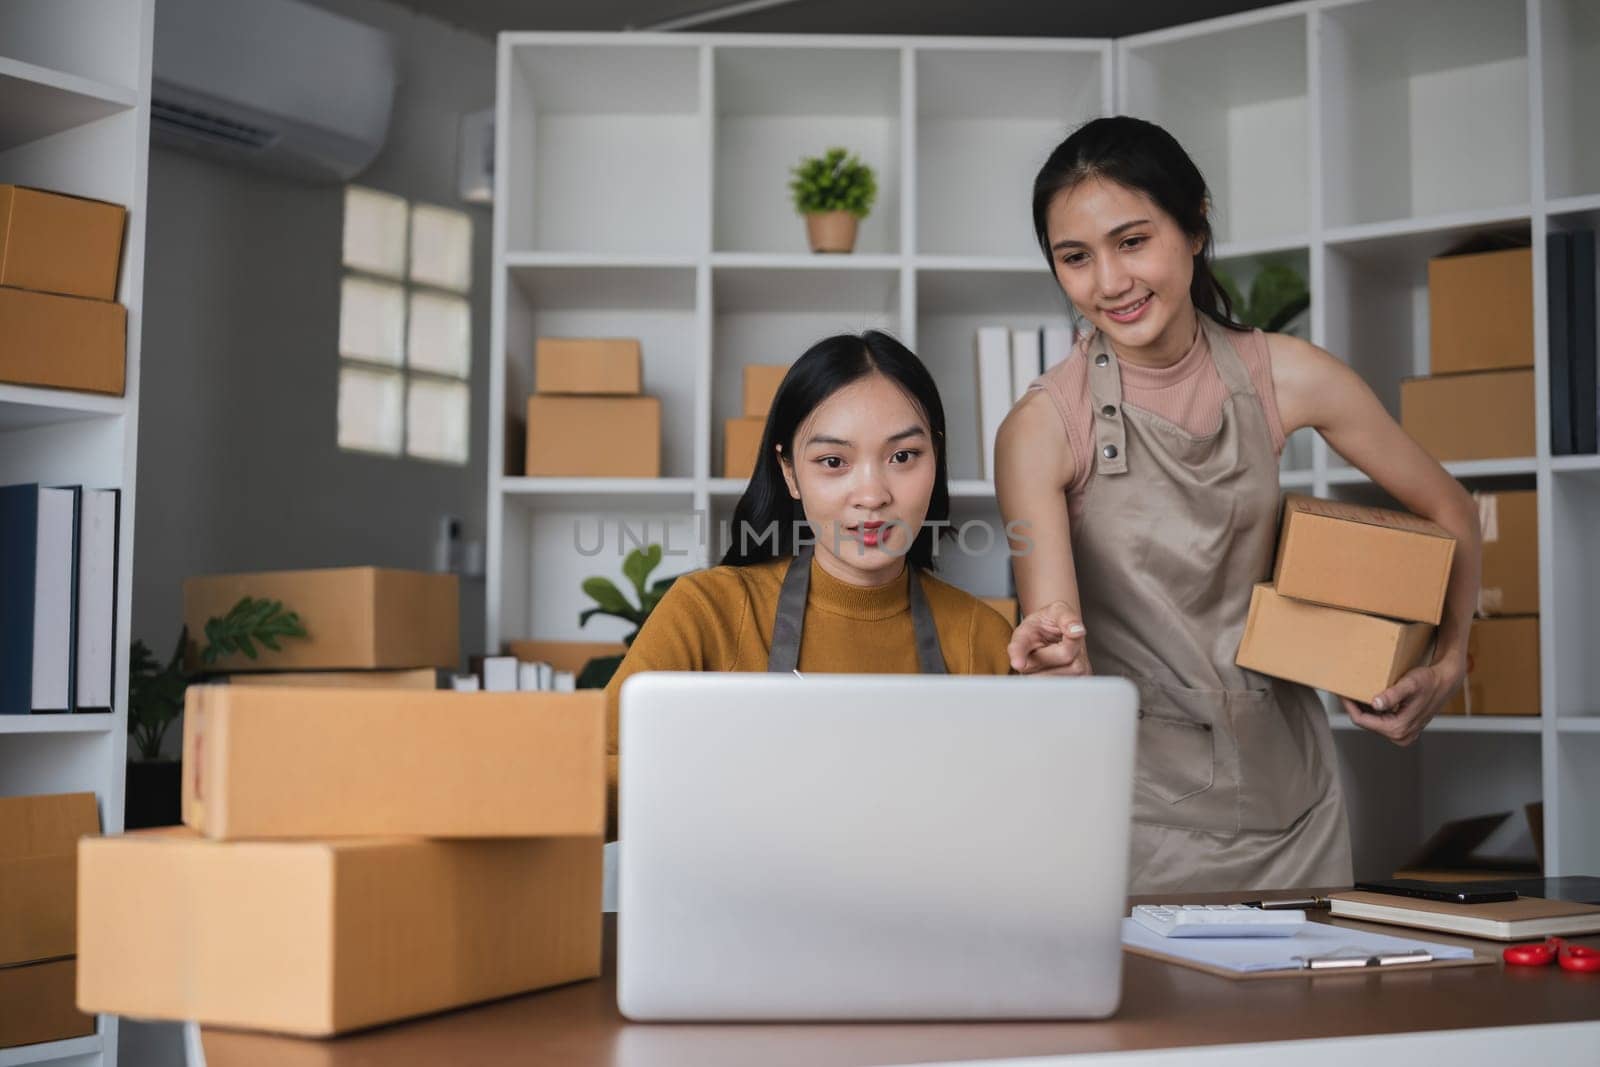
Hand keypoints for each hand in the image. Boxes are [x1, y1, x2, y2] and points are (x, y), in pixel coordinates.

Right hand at [1008, 601, 1091, 675]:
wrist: (1049, 638)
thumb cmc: (1050, 622)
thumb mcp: (1056, 609)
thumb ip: (1066, 616)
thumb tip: (1078, 631)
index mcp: (1022, 639)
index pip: (1019, 647)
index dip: (1018, 655)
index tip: (1017, 663)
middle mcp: (1026, 664)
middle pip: (1064, 655)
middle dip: (1073, 643)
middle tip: (1063, 637)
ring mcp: (1039, 679)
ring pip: (1074, 668)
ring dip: (1076, 656)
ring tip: (1061, 650)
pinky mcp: (1055, 690)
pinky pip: (1077, 679)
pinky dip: (1078, 667)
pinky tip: (1065, 662)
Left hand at [1342, 652, 1465, 745]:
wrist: (1445, 683)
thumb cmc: (1428, 681)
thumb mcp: (1409, 684)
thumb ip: (1392, 695)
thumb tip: (1375, 704)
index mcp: (1398, 728)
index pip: (1361, 720)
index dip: (1348, 706)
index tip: (1340, 692)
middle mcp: (1400, 736)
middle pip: (1365, 723)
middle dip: (1354, 707)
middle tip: (1344, 690)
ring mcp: (1402, 735)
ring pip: (1372, 723)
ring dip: (1363, 709)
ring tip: (1354, 692)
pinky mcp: (1403, 730)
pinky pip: (1380, 722)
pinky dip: (1372, 711)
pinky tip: (1368, 697)